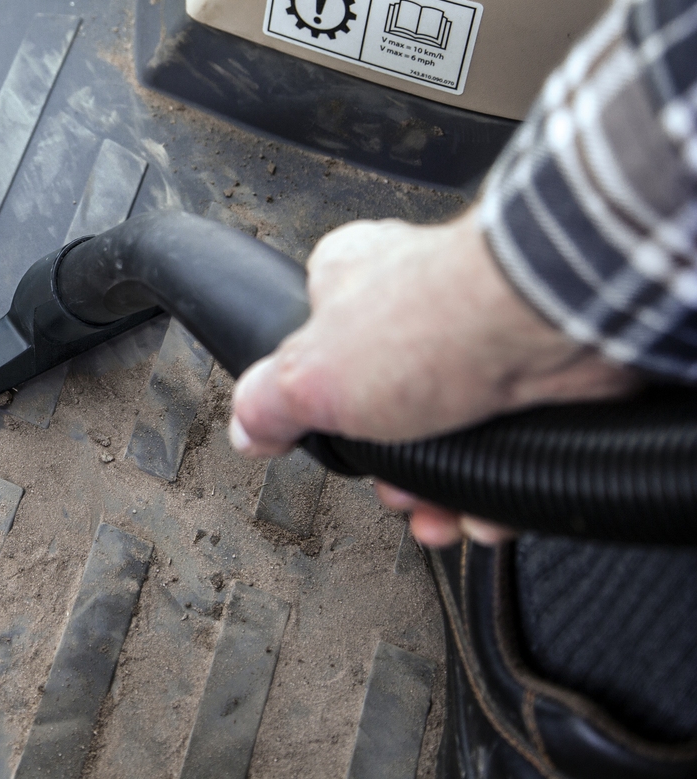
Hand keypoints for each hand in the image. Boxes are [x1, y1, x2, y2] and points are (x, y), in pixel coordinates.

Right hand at [227, 213, 637, 545]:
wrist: (547, 328)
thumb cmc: (433, 321)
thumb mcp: (308, 379)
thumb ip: (267, 403)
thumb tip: (248, 425)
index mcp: (350, 279)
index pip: (317, 341)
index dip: (320, 407)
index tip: (328, 442)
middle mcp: (418, 304)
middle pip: (388, 407)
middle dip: (392, 469)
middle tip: (393, 490)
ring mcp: (483, 341)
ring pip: (450, 438)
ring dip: (444, 492)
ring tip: (440, 515)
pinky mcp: (539, 377)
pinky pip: (509, 452)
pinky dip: (499, 492)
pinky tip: (486, 509)